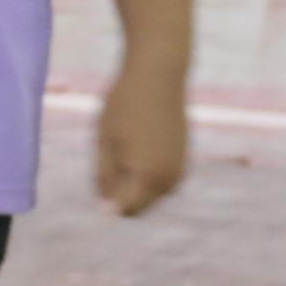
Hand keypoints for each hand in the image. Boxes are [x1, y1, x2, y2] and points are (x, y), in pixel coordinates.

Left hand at [95, 59, 188, 217]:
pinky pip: (159, 180)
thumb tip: (108, 210)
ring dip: (134, 181)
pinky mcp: (184, 161)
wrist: (159, 74)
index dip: (106, 197)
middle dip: (120, 190)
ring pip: (148, 194)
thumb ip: (105, 179)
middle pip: (137, 205)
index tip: (101, 165)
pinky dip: (147, 171)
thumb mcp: (105, 143)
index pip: (123, 210)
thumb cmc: (124, 105)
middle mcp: (169, 181)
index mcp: (147, 177)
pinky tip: (141, 140)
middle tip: (113, 150)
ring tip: (128, 142)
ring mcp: (180, 171)